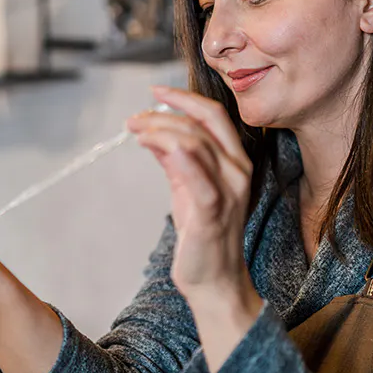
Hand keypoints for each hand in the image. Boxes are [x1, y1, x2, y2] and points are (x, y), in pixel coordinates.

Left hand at [127, 86, 259, 314]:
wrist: (214, 280)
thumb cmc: (203, 235)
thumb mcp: (186, 189)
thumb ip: (174, 160)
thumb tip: (152, 134)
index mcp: (234, 161)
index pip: (213, 115)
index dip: (183, 98)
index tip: (154, 91)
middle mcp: (238, 171)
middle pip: (206, 122)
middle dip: (168, 110)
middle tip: (135, 117)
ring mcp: (229, 191)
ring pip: (196, 143)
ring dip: (160, 131)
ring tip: (134, 131)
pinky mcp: (214, 212)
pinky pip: (199, 179)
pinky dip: (179, 157)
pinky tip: (152, 144)